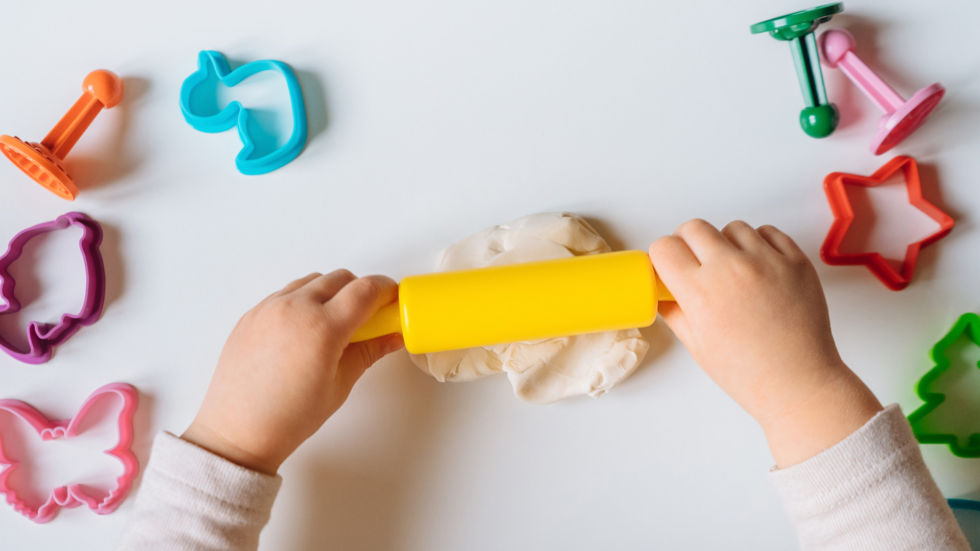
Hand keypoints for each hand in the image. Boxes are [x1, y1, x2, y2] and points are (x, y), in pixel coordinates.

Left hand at [182, 271, 404, 474]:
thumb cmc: (289, 417)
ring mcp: (269, 307)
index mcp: (322, 327)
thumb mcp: (340, 385)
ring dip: (330, 293)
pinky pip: (286, 294)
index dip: (386, 290)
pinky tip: (304, 331)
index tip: (393, 300)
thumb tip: (393, 336)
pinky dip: (303, 301)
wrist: (238, 432)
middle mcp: (295, 308)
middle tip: (368, 318)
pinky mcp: (252, 314)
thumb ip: (369, 352)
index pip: (366, 290)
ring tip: (333, 326)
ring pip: (312, 282)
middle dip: (360, 291)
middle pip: (341, 278)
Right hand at [650, 220, 881, 467]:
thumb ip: (674, 310)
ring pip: (732, 228)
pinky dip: (758, 244)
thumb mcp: (696, 345)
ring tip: (733, 270)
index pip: (665, 247)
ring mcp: (767, 262)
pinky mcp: (795, 261)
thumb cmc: (748, 372)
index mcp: (701, 292)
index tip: (669, 266)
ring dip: (726, 243)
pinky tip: (757, 268)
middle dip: (687, 243)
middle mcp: (732, 269)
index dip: (663, 257)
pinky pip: (768, 232)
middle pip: (694, 227)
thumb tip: (661, 289)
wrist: (798, 382)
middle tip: (696, 264)